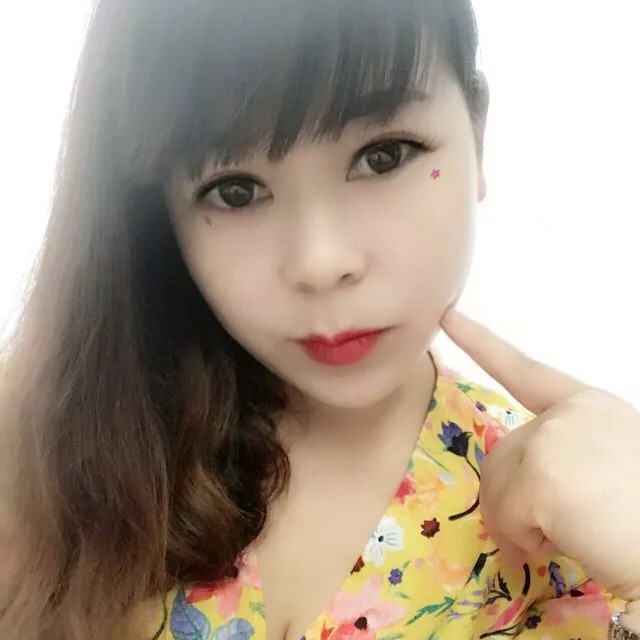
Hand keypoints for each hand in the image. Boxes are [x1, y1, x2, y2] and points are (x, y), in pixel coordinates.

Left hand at [440, 307, 639, 601]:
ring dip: (519, 523)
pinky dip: (524, 541)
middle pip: (502, 453)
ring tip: (570, 538)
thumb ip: (563, 459)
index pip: (524, 370)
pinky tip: (568, 545)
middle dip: (514, 498)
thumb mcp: (606, 468)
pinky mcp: (542, 477)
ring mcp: (553, 438)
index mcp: (590, 407)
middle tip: (551, 532)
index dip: (480, 343)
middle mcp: (568, 413)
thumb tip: (526, 503)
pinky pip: (504, 516)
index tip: (449, 316)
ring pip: (496, 485)